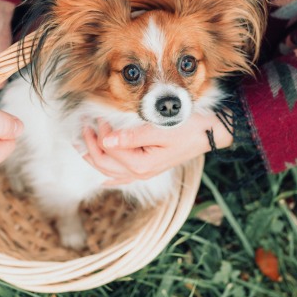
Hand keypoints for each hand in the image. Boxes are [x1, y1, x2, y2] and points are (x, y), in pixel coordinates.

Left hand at [81, 113, 232, 185]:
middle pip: (104, 163)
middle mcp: (141, 173)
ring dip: (94, 157)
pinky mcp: (150, 169)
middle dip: (90, 146)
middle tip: (85, 126)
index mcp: (142, 163)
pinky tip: (103, 177)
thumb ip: (131, 137)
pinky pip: (124, 178)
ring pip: (110, 171)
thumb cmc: (189, 127)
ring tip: (85, 142)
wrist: (211, 132)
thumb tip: (106, 141)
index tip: (99, 117)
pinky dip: (110, 176)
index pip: (109, 151)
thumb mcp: (160, 129)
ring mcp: (145, 173)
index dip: (99, 134)